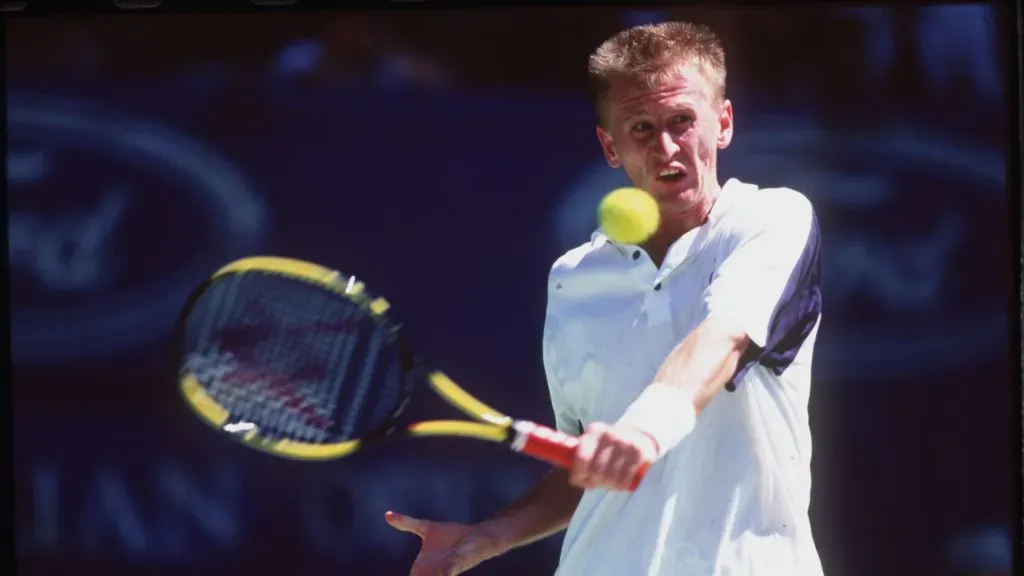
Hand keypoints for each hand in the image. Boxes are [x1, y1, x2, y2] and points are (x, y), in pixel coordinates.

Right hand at [385, 511, 504, 575]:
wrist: (478, 535)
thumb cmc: (453, 536)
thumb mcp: (426, 528)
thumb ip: (407, 523)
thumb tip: (387, 514)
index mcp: (422, 567)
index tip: (410, 573)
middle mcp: (432, 572)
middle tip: (415, 575)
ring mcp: (445, 570)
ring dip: (433, 575)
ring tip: (436, 573)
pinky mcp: (457, 564)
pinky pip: (448, 572)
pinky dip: (446, 572)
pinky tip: (445, 572)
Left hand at [569, 422, 658, 490]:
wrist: (638, 432)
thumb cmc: (609, 444)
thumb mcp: (594, 442)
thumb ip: (580, 456)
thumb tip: (575, 481)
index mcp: (594, 431)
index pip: (582, 458)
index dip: (579, 474)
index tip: (581, 480)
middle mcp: (610, 435)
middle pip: (597, 470)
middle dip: (595, 481)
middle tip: (598, 483)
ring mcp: (626, 443)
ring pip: (611, 477)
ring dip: (609, 485)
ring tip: (609, 484)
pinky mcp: (640, 453)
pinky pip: (626, 478)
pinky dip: (621, 485)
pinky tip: (620, 484)